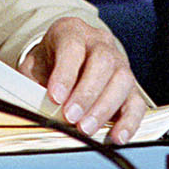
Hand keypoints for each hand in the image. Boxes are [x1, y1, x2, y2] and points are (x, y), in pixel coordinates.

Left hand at [17, 16, 146, 144]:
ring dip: (104, 108)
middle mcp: (100, 43)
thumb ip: (31, 82)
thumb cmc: (48, 63)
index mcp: (72, 31)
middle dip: (86, 93)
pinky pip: (136, 102)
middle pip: (102, 62)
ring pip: (122, 80)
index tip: (55, 97)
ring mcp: (119, 63)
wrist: (64, 60)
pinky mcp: (131, 86)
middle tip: (71, 117)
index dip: (65, 73)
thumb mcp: (33, 66)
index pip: (72, 47)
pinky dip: (129, 122)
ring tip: (86, 128)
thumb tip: (31, 106)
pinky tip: (117, 137)